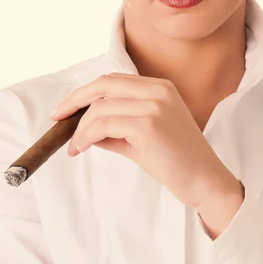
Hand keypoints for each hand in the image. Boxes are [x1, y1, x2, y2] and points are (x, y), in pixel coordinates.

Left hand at [51, 72, 238, 209]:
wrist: (205, 182)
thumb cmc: (175, 161)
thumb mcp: (141, 136)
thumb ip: (114, 127)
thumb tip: (82, 128)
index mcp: (158, 87)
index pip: (111, 81)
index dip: (84, 93)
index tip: (65, 108)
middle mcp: (157, 90)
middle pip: (102, 85)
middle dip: (74, 101)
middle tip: (57, 119)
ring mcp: (154, 106)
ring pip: (100, 107)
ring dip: (80, 128)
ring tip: (75, 146)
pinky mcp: (149, 125)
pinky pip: (104, 125)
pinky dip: (86, 136)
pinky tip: (82, 148)